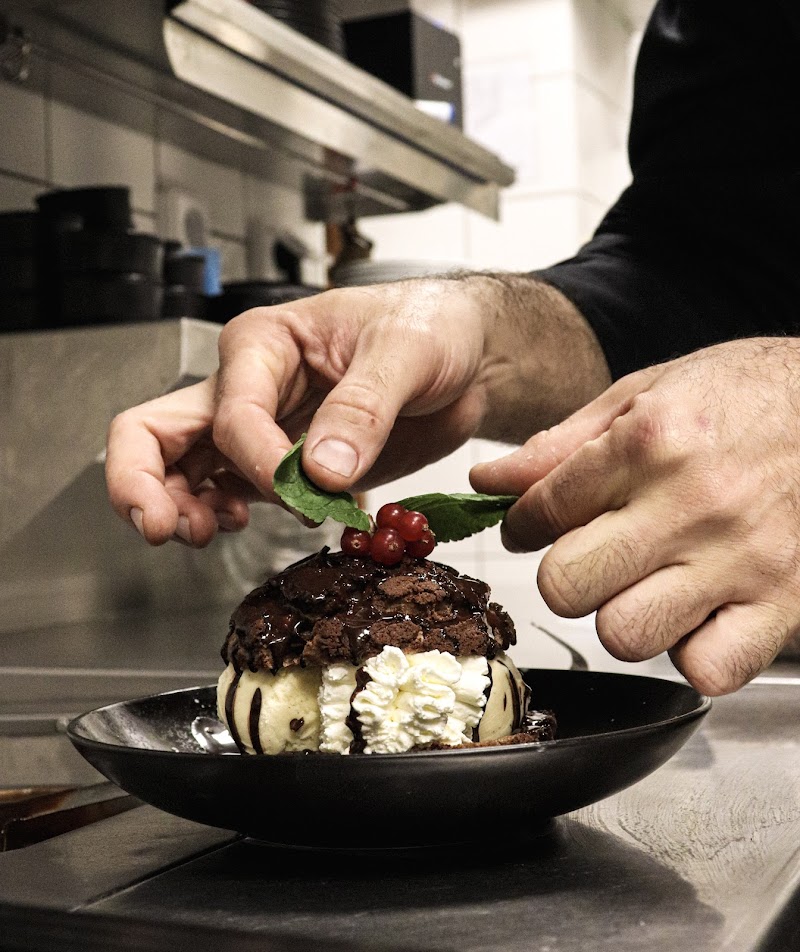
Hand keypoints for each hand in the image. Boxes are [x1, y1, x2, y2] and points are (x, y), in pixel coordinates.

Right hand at [106, 280, 492, 545]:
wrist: (464, 360)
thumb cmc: (431, 326)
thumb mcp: (407, 352)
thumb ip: (364, 407)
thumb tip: (321, 470)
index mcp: (266, 342)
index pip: (232, 411)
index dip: (255, 459)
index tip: (299, 488)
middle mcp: (249, 386)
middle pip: (156, 431)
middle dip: (145, 482)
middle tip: (164, 528)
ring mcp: (261, 430)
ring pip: (181, 470)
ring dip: (180, 508)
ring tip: (204, 534)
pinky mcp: (282, 467)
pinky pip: (227, 494)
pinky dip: (220, 517)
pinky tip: (243, 525)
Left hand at [471, 338, 799, 694]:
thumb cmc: (748, 393)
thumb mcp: (646, 393)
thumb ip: (562, 445)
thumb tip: (489, 483)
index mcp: (651, 441)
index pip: (540, 513)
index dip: (521, 525)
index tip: (532, 526)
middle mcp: (692, 503)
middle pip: (566, 586)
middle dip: (563, 574)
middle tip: (589, 556)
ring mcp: (741, 560)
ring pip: (623, 635)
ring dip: (619, 616)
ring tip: (645, 583)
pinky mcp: (783, 605)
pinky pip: (706, 669)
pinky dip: (690, 652)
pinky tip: (695, 613)